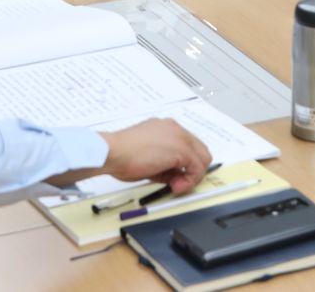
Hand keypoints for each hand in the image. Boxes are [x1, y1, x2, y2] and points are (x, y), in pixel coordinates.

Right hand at [97, 119, 213, 194]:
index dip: (185, 164)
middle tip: (179, 183)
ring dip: (192, 176)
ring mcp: (179, 137)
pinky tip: (176, 186)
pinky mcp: (181, 149)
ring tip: (176, 186)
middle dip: (193, 170)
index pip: (188, 145)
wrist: (113, 152)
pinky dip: (190, 180)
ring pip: (202, 157)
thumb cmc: (122, 154)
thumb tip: (173, 176)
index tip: (176, 176)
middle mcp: (175, 129)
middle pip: (199, 150)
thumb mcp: (148, 158)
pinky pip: (197, 167)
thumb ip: (164, 164)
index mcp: (166, 128)